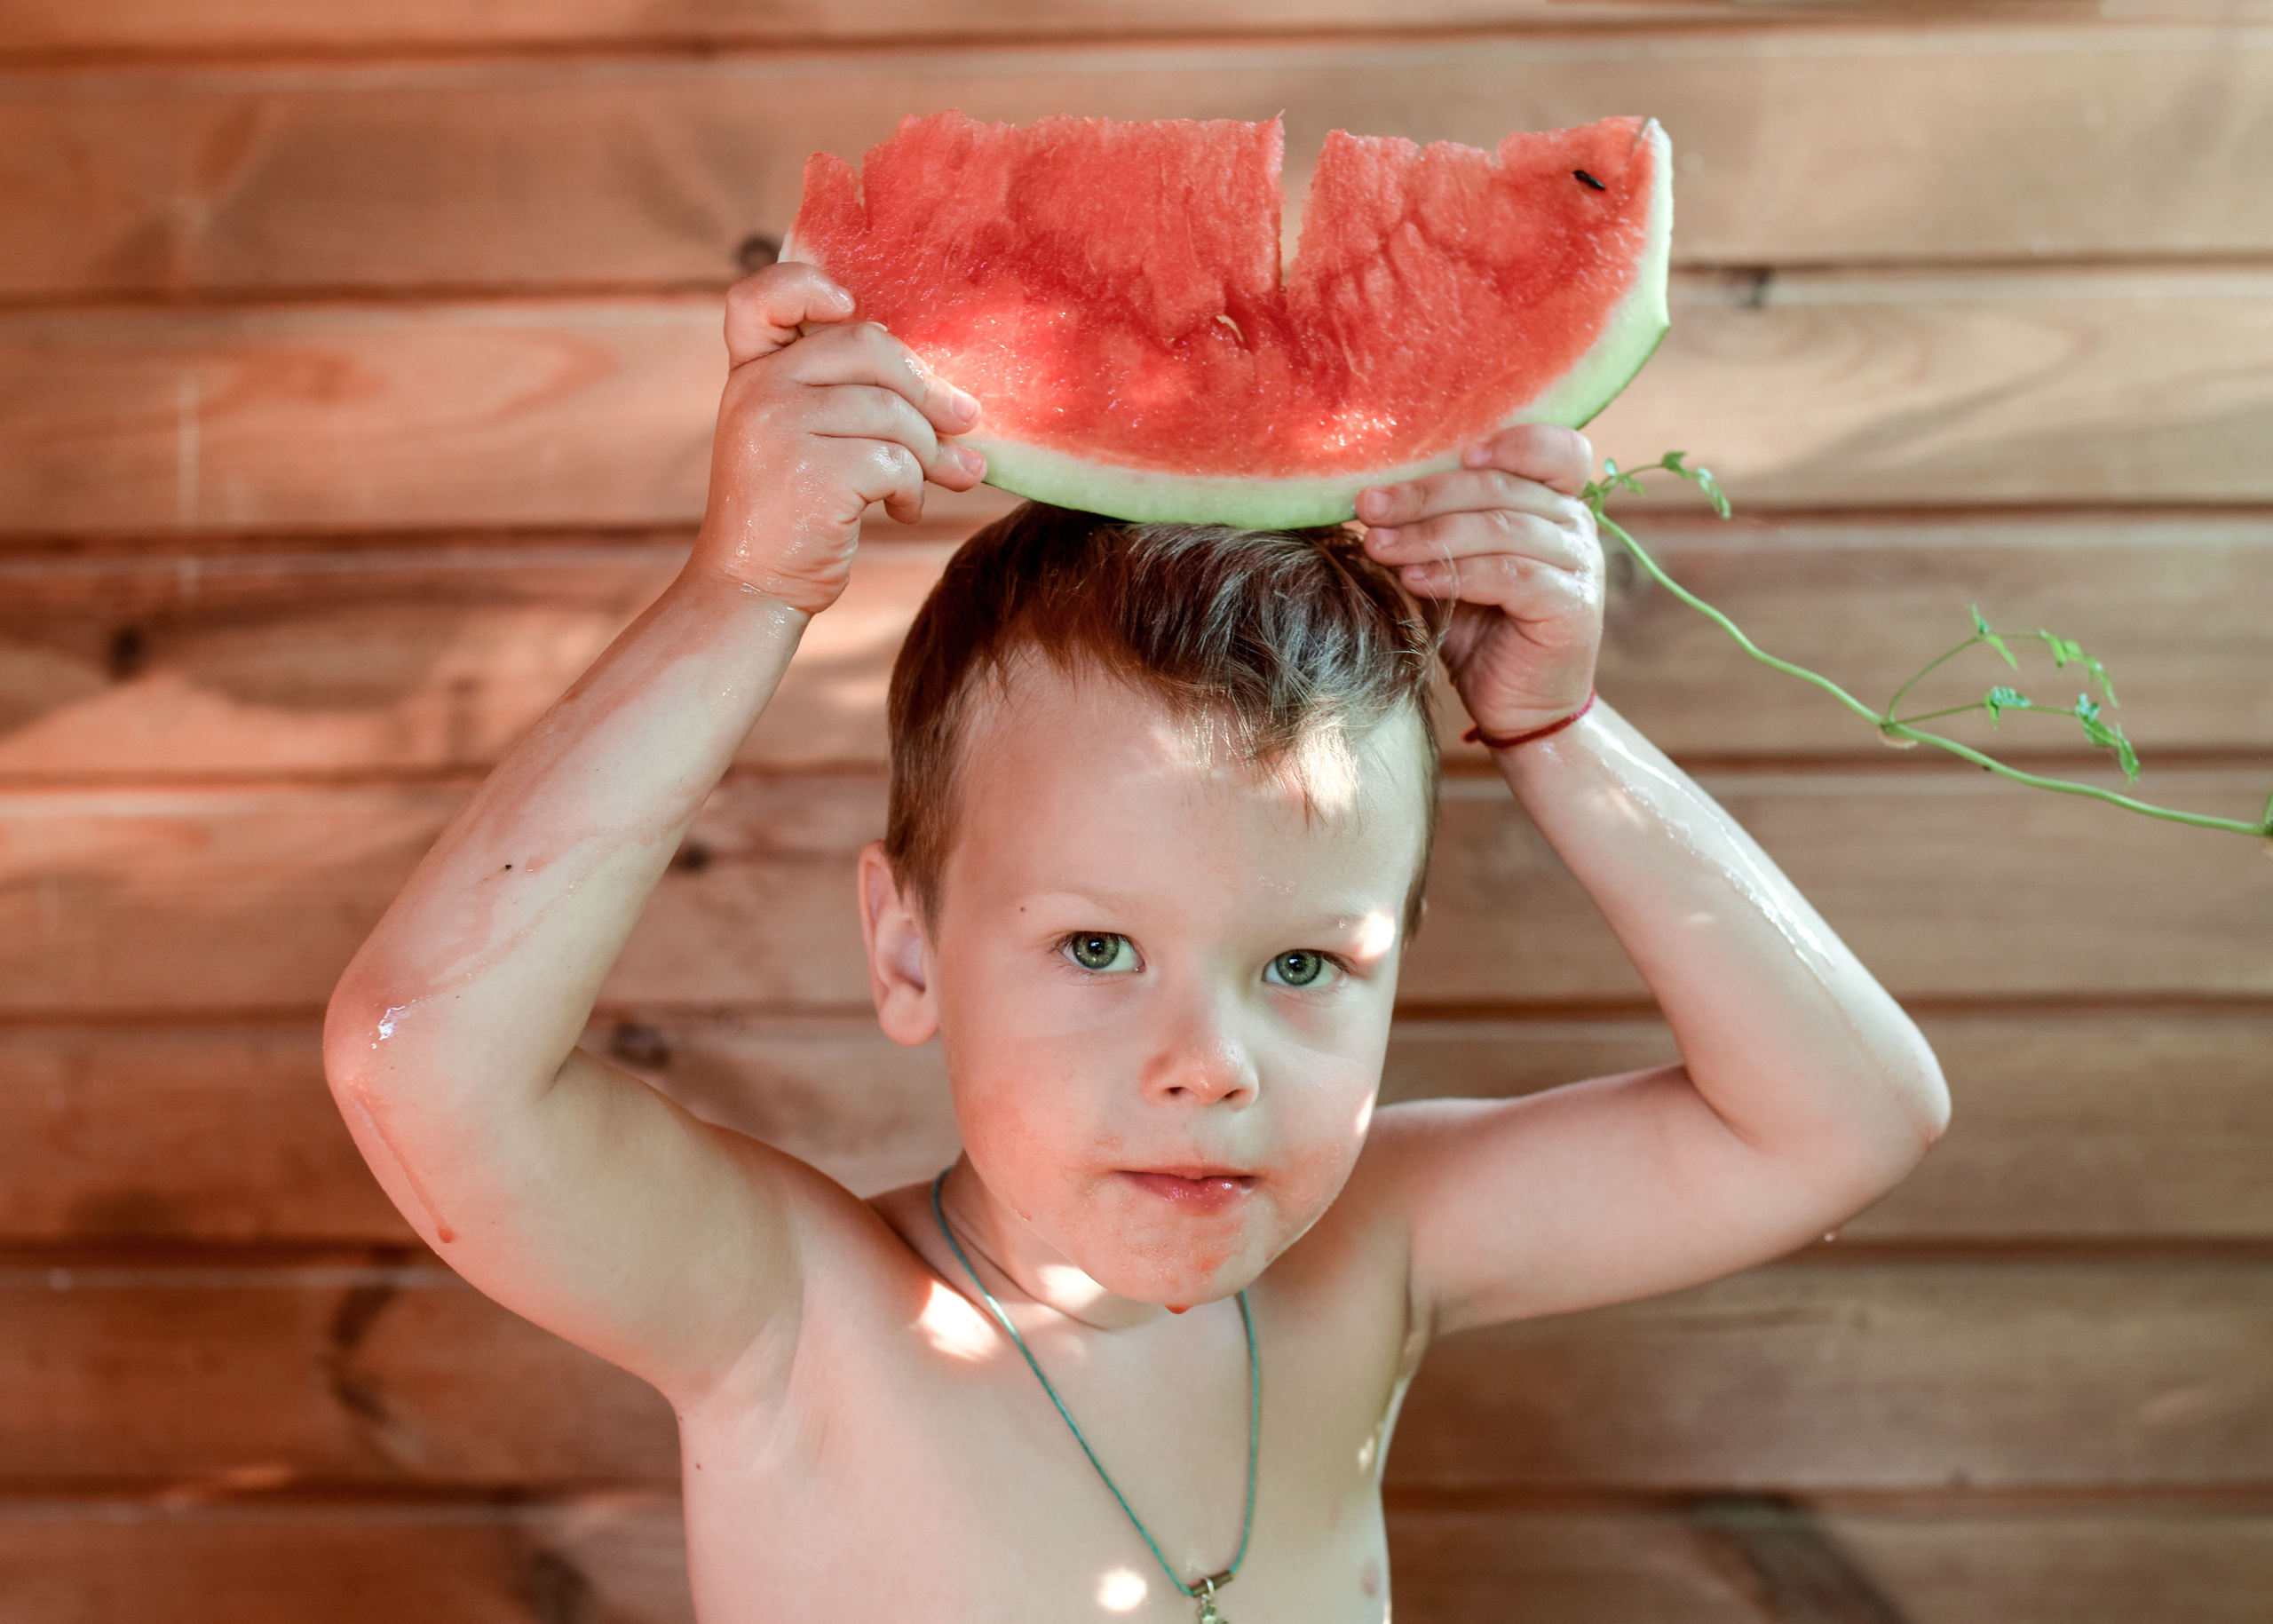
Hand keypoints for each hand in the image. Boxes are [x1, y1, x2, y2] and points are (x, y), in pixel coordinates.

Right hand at [689, 263, 987, 613]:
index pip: (759, 298)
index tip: (850, 305)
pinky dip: (914, 490)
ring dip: (930, 453)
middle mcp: (758, 389)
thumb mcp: (806, 443)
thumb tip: (962, 407)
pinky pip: (898, 461)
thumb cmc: (792, 516)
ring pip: (894, 412)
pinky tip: (900, 511)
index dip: (806, 286)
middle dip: (927, 388)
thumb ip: (853, 404)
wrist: (751, 587)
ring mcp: (779, 426)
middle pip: (868, 347)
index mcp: (751, 373)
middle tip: (964, 421)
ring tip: (931, 483)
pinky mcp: (813, 470)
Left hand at [1357, 425, 1601, 737]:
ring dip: (1430, 534)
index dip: (1511, 440)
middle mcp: (1575, 525)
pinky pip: (1510, 574)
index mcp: (1553, 502)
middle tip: (1369, 506)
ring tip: (1378, 545)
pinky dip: (1457, 573)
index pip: (1554, 448)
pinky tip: (1415, 579)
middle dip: (1425, 495)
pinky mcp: (1571, 606)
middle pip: (1501, 487)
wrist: (1517, 707)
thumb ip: (1435, 529)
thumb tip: (1369, 498)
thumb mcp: (1452, 567)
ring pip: (1502, 527)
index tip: (1453, 453)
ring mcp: (1579, 564)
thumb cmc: (1480, 631)